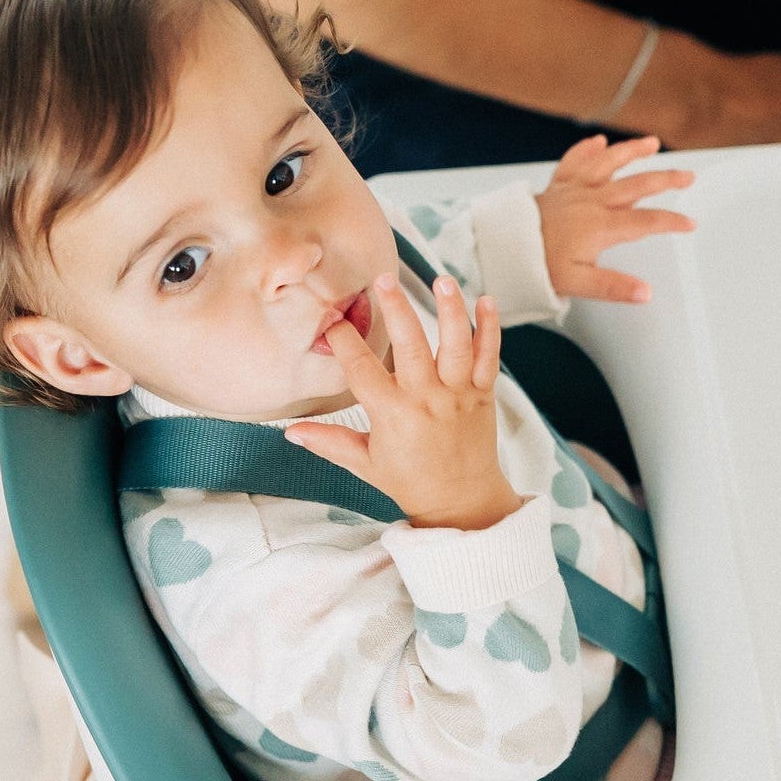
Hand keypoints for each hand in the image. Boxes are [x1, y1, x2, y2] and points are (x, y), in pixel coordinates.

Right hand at [286, 270, 520, 531]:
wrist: (462, 502)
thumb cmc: (410, 481)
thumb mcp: (365, 464)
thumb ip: (329, 442)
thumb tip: (290, 430)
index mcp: (393, 415)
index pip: (362, 369)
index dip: (344, 341)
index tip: (331, 320)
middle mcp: (427, 400)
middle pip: (411, 346)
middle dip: (397, 310)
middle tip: (383, 279)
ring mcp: (458, 395)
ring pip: (456, 345)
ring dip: (450, 310)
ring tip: (440, 280)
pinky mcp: (483, 394)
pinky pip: (489, 356)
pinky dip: (490, 328)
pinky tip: (485, 299)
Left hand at [534, 134, 694, 303]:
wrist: (502, 246)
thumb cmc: (536, 264)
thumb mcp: (577, 283)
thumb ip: (613, 287)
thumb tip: (645, 293)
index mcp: (600, 226)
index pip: (646, 222)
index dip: (672, 221)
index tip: (690, 222)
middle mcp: (591, 202)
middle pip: (637, 185)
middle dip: (666, 179)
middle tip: (688, 175)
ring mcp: (574, 190)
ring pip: (609, 163)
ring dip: (632, 151)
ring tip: (652, 144)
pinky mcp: (557, 186)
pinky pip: (575, 162)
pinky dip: (587, 150)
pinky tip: (598, 142)